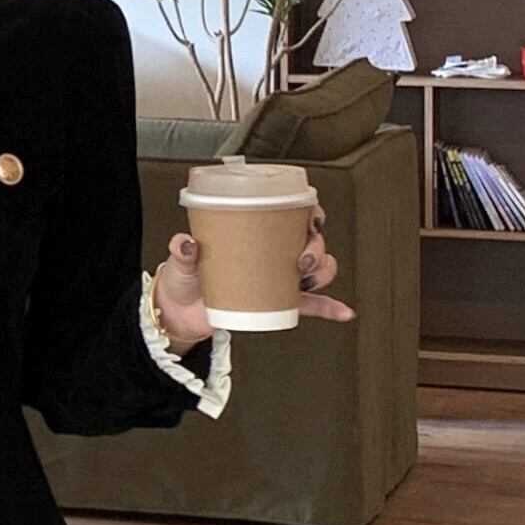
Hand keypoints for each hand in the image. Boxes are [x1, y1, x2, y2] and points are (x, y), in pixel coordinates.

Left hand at [157, 213, 354, 340]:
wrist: (181, 314)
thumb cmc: (184, 278)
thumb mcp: (180, 262)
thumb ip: (181, 252)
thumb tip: (186, 243)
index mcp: (254, 233)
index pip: (290, 213)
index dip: (308, 210)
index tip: (309, 215)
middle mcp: (272, 252)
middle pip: (310, 240)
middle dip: (315, 246)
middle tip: (301, 257)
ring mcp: (278, 278)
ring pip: (316, 269)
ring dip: (323, 271)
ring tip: (309, 278)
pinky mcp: (279, 304)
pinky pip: (311, 305)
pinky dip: (329, 308)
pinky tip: (344, 311)